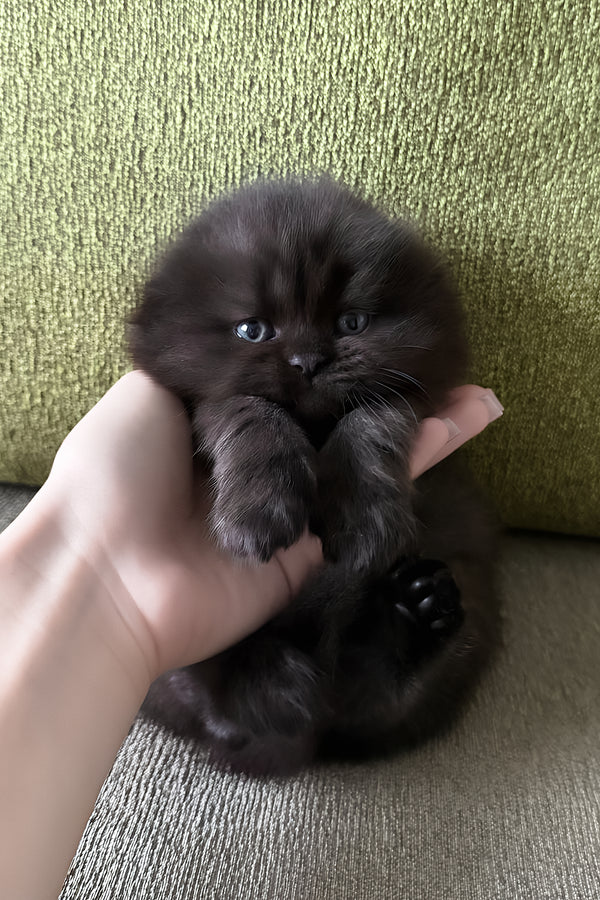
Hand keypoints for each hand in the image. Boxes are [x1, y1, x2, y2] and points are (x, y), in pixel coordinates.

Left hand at [40, 373, 501, 678]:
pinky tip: (466, 419)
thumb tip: (241, 339)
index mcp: (223, 418)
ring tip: (476, 391)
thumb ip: (204, 369)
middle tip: (439, 354)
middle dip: (385, 386)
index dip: (332, 354)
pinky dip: (420, 456)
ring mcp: (293, 501)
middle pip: (337, 414)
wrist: (108, 574)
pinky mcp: (317, 543)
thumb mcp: (146, 393)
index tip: (371, 321)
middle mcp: (264, 458)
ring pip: (367, 450)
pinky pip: (373, 494)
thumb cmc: (115, 474)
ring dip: (422, 419)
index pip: (293, 378)